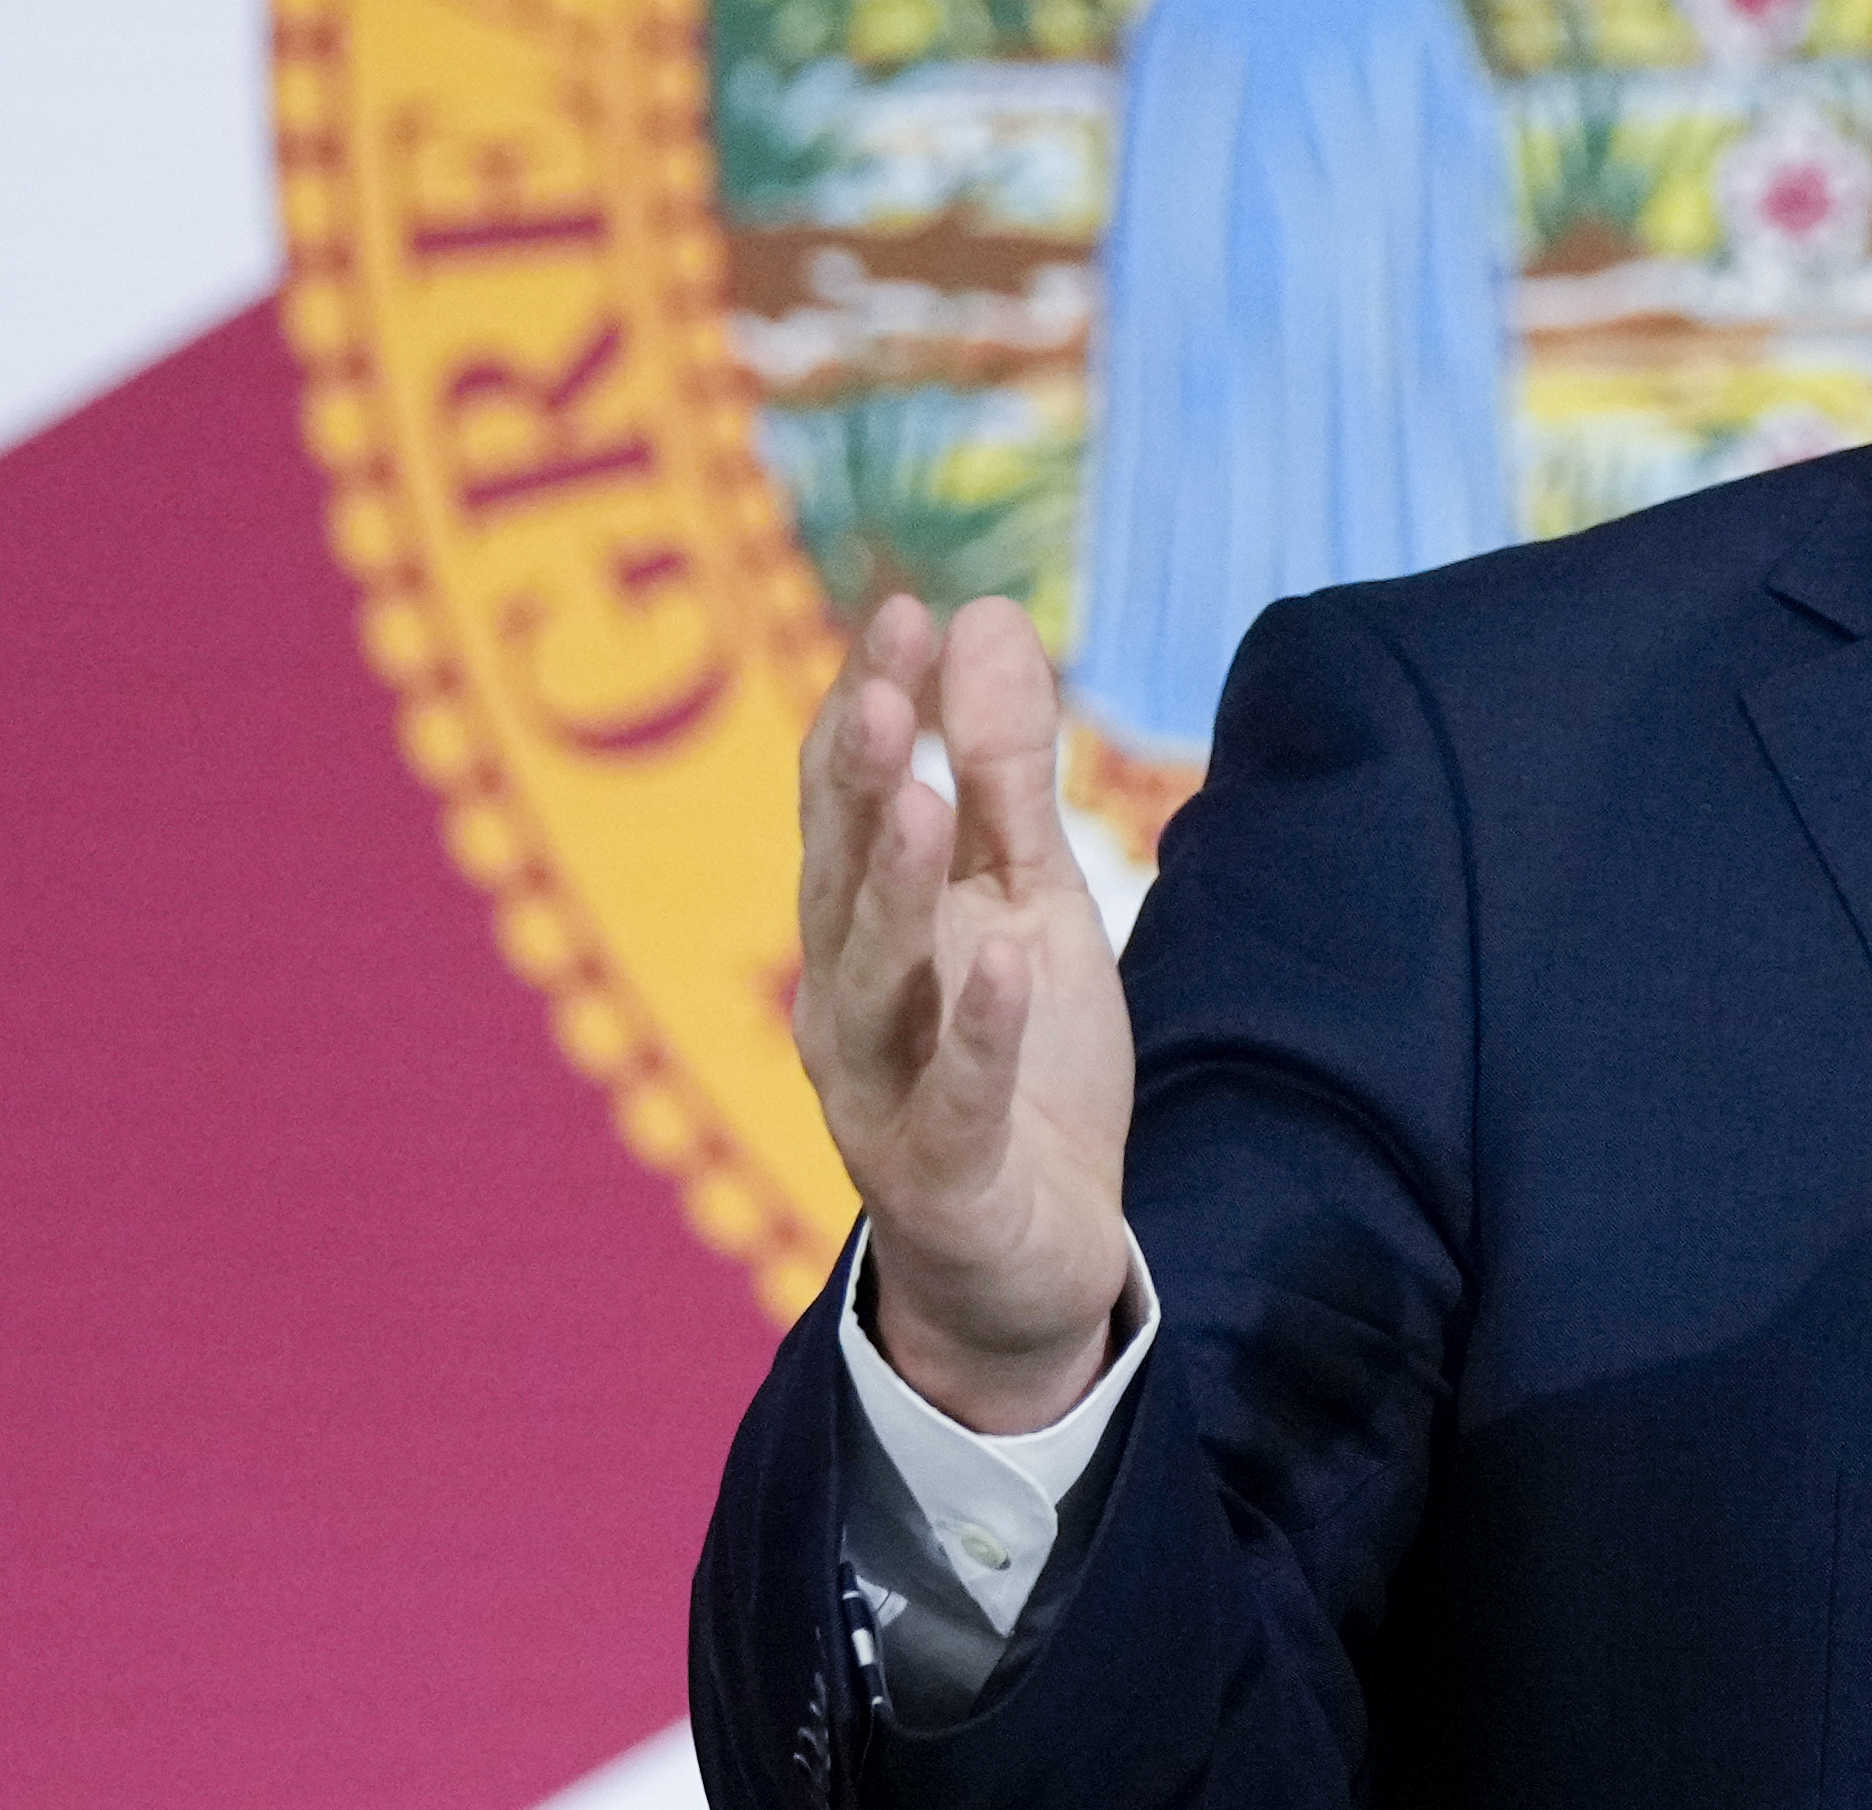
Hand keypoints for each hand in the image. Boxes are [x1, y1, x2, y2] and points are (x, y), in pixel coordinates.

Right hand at [791, 592, 1142, 1430]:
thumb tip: (985, 614)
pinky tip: (1006, 959)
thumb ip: (1006, 773)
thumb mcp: (1030, 899)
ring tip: (917, 797)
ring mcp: (880, 1092)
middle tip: (888, 686)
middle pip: (839, 876)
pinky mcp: (941, 1176)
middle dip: (858, 780)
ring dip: (890, 889)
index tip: (906, 609)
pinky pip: (953, 1097)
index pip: (848, 798)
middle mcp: (845, 1001)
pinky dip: (976, 1029)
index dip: (870, 705)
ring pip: (871, 981)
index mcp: (864, 926)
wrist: (1032, 1262)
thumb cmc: (1017, 1063)